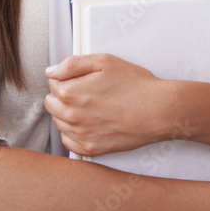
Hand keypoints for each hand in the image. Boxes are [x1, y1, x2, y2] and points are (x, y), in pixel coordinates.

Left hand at [45, 54, 173, 156]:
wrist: (158, 111)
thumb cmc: (135, 85)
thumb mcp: (105, 62)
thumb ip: (73, 64)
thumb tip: (51, 72)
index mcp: (71, 93)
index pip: (52, 83)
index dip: (66, 78)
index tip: (80, 78)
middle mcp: (71, 116)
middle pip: (51, 104)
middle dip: (63, 96)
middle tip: (85, 91)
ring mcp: (80, 135)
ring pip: (59, 122)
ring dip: (68, 114)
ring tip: (91, 107)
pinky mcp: (91, 149)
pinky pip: (69, 141)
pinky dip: (74, 133)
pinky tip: (90, 123)